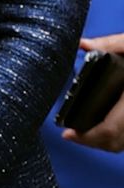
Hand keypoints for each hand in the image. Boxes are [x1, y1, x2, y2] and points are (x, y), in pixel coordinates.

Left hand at [61, 33, 123, 151]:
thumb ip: (113, 43)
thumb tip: (83, 44)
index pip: (110, 129)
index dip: (87, 137)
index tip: (68, 133)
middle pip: (117, 143)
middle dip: (92, 142)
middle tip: (74, 134)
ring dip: (106, 142)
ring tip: (87, 131)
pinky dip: (120, 136)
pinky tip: (109, 125)